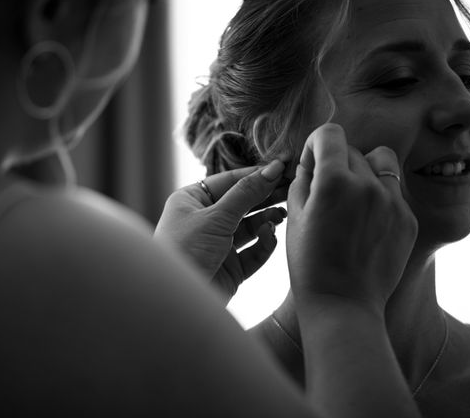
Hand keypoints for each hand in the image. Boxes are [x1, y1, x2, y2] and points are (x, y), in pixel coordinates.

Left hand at [155, 160, 287, 301]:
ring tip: (282, 215)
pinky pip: (254, 251)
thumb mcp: (216, 217)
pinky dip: (264, 242)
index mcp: (191, 201)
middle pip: (242, 202)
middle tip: (293, 188)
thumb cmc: (185, 251)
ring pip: (250, 227)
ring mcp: (218, 245)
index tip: (284, 168)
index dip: (256, 174)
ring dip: (267, 219)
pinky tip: (269, 234)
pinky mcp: (230, 268)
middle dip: (266, 196)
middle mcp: (204, 220)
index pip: (230, 181)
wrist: (176, 301)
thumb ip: (246, 193)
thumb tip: (272, 170)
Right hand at [286, 123, 417, 314]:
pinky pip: (394, 190)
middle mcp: (368, 184)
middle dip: (336, 162)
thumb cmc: (309, 263)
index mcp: (334, 181)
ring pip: (381, 162)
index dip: (316, 143)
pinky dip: (379, 196)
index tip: (312, 162)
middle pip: (353, 150)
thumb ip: (303, 180)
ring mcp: (393, 201)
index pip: (330, 133)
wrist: (343, 305)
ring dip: (365, 169)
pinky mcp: (408, 218)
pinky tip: (367, 223)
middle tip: (326, 190)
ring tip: (353, 195)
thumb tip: (312, 161)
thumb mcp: (294, 217)